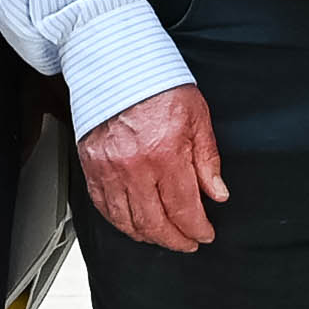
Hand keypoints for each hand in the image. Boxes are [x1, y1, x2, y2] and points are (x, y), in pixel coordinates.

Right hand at [78, 85, 225, 253]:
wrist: (117, 65)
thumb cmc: (158, 85)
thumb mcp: (197, 118)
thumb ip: (207, 160)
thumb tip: (218, 193)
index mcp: (165, 154)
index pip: (184, 209)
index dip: (197, 229)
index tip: (205, 234)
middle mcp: (134, 167)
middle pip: (155, 223)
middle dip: (175, 240)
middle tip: (188, 242)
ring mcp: (108, 169)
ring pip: (126, 221)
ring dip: (147, 236)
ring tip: (162, 237)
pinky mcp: (91, 166)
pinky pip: (103, 207)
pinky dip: (119, 222)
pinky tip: (133, 224)